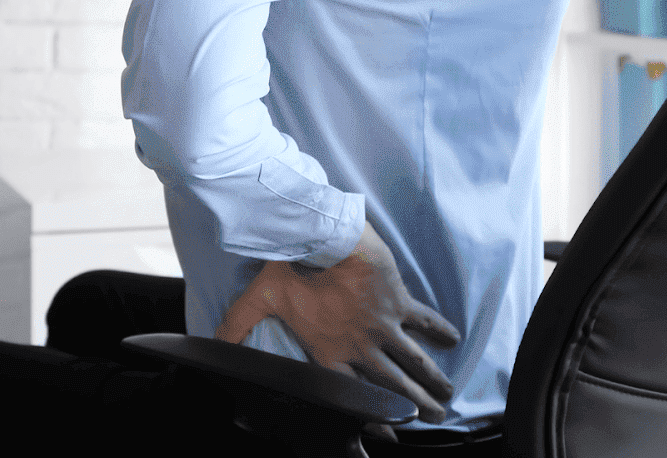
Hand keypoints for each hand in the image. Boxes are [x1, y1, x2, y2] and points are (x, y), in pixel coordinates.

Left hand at [214, 222, 461, 424]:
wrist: (322, 236)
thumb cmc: (289, 266)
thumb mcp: (258, 297)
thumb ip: (237, 324)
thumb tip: (213, 342)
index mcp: (328, 350)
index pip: (351, 394)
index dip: (371, 415)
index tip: (388, 430)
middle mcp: (359, 345)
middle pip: (391, 385)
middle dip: (414, 405)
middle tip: (433, 418)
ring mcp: (381, 325)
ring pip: (412, 361)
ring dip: (431, 380)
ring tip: (447, 397)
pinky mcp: (397, 301)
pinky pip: (423, 320)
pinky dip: (438, 330)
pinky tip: (453, 339)